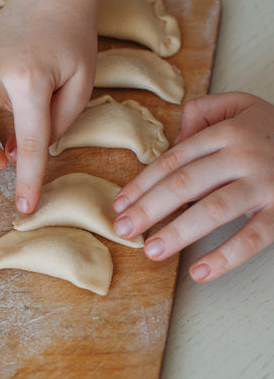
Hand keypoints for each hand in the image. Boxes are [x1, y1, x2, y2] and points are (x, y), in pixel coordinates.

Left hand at [113, 92, 273, 281]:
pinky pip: (253, 237)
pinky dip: (226, 256)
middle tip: (124, 230)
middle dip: (148, 209)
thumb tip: (175, 136)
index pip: (171, 162)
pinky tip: (199, 272)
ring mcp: (264, 183)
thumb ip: (203, 112)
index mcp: (224, 133)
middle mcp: (242, 155)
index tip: (120, 205)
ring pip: (213, 210)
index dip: (141, 185)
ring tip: (151, 251)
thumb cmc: (273, 129)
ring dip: (178, 232)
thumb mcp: (240, 106)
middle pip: (184, 184)